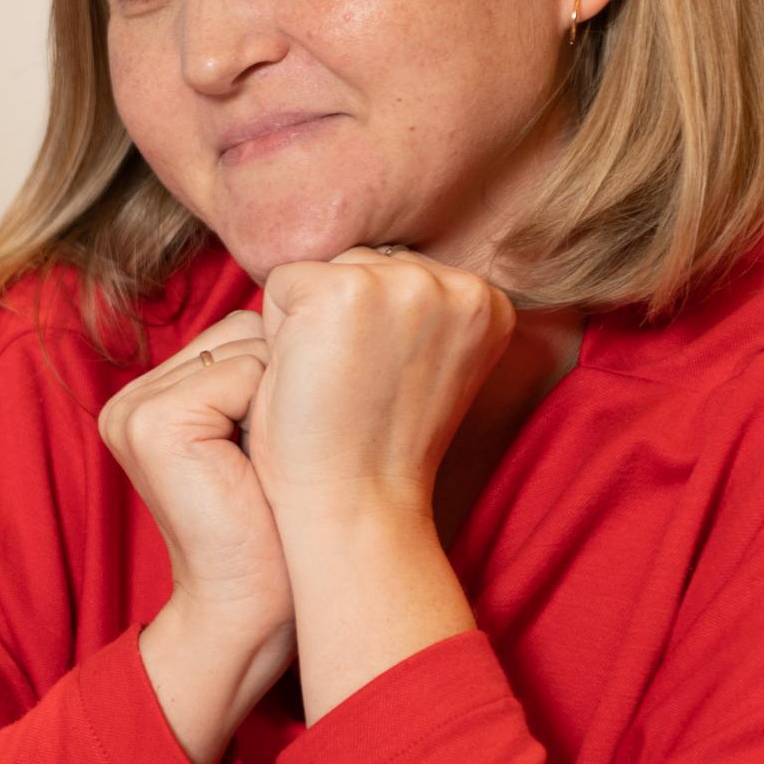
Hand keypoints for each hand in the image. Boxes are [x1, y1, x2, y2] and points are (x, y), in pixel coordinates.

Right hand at [99, 313, 295, 763]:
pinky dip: (272, 415)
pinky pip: (244, 373)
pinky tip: (261, 467)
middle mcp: (130, 398)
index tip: (285, 446)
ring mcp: (134, 409)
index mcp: (149, 397)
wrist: (251, 609)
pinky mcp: (154, 423)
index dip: (288, 381)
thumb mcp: (264, 435)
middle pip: (247, 331)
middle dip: (286, 387)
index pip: (242, 331)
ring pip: (251, 347)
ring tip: (268, 466)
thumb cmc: (274, 529)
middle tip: (278, 461)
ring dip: (283, 402)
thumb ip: (264, 372)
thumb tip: (314, 313)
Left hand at [249, 247, 515, 529]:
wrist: (354, 502)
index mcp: (486, 302)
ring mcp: (402, 283)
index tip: (381, 383)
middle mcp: (456, 284)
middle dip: (342, 316)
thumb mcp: (426, 362)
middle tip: (354, 386)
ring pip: (325, 269)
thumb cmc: (376, 444)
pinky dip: (277, 328)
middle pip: (363, 261)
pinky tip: (305, 374)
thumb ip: (419, 310)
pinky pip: (283, 283)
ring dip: (311, 318)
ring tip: (333, 380)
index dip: (371, 330)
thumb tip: (377, 261)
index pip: (397, 274)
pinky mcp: (342, 291)